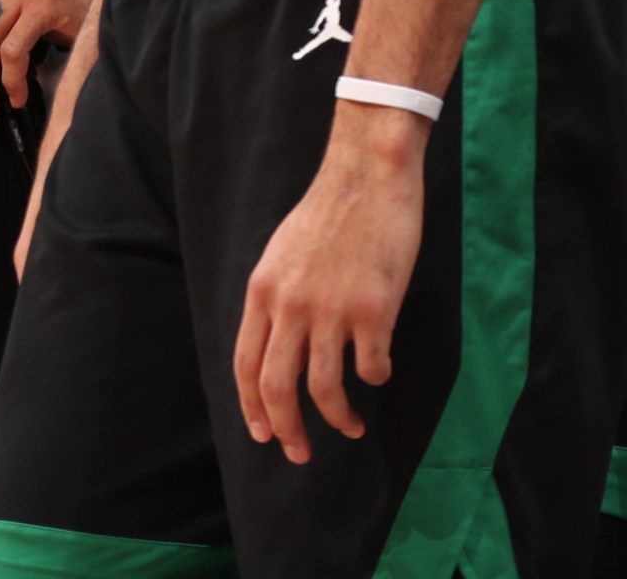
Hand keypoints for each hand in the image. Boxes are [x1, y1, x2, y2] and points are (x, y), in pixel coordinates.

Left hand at [233, 105, 426, 463]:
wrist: (368, 172)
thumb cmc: (329, 208)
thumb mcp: (283, 252)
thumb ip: (277, 299)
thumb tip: (278, 348)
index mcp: (264, 290)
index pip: (246, 366)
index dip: (252, 408)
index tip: (265, 434)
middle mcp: (291, 305)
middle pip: (278, 388)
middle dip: (288, 431)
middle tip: (299, 454)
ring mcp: (332, 309)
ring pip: (324, 389)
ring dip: (337, 418)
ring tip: (349, 426)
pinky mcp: (374, 310)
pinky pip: (371, 366)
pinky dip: (375, 377)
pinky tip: (380, 370)